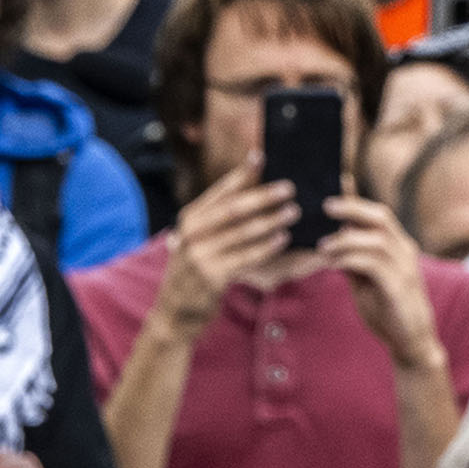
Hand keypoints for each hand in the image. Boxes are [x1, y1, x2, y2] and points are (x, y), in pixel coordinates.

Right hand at [156, 153, 297, 335]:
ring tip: (293, 211)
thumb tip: (253, 181)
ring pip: (241, 232)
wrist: (175, 311)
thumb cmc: (200, 268)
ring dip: (270, 220)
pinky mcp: (211, 277)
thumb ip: (222, 216)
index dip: (241, 174)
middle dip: (262, 196)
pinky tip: (283, 238)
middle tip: (289, 187)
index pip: (220, 191)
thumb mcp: (202, 239)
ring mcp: (199, 256)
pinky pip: (244, 258)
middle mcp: (190, 234)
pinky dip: (265, 247)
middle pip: (231, 209)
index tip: (261, 156)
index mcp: (190, 219)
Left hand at [320, 191, 443, 369]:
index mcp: (398, 246)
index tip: (336, 182)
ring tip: (322, 245)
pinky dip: (350, 258)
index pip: (378, 213)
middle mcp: (404, 251)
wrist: (410, 342)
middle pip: (380, 216)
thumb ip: (353, 259)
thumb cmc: (387, 309)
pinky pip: (373, 264)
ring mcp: (404, 268)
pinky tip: (333, 262)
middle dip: (352, 207)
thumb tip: (331, 240)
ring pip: (376, 238)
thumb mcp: (365, 280)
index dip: (356, 198)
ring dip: (345, 238)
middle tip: (325, 205)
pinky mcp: (398, 287)